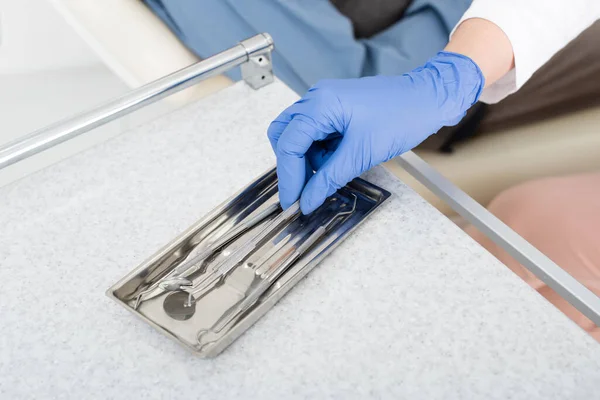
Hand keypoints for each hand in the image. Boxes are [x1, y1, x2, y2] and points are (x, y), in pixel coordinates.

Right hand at [268, 51, 483, 213]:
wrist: (428, 99)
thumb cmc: (403, 115)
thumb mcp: (362, 154)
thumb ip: (329, 178)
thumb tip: (308, 200)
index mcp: (320, 104)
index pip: (289, 144)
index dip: (288, 177)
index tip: (292, 202)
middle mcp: (317, 98)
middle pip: (285, 136)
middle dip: (291, 167)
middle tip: (301, 193)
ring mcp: (325, 102)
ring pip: (299, 137)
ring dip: (307, 161)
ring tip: (326, 177)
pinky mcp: (335, 110)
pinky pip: (315, 135)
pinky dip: (320, 154)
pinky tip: (335, 164)